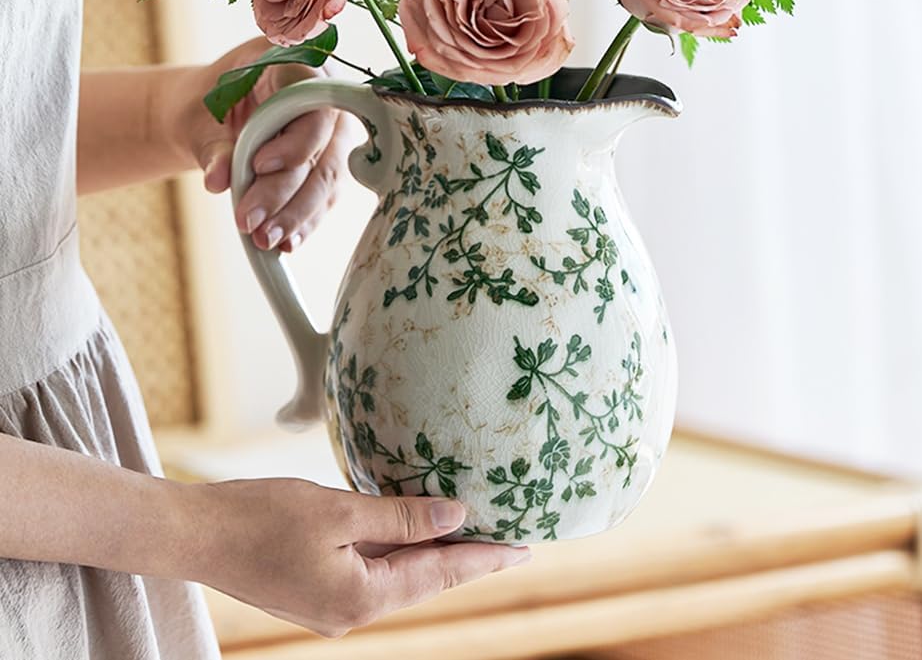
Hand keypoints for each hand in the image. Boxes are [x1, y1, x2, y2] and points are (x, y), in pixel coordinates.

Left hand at [170, 38, 350, 251]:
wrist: (209, 113)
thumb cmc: (206, 104)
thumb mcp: (201, 118)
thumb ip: (214, 147)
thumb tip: (218, 180)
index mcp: (298, 62)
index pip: (312, 104)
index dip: (293, 139)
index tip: (258, 166)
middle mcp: (327, 94)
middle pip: (322, 148)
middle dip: (286, 190)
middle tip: (250, 221)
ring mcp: (334, 130)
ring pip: (327, 177)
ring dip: (297, 214)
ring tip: (264, 240)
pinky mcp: (329, 160)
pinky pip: (325, 194)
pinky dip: (304, 220)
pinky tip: (286, 242)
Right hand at [188, 479, 529, 637]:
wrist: (195, 534)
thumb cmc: (261, 516)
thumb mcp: (339, 511)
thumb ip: (402, 518)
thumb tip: (457, 515)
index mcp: (361, 598)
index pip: (440, 574)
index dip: (485, 558)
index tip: (526, 547)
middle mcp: (351, 611)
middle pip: (424, 580)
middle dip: (468, 559)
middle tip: (511, 539)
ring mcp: (332, 603)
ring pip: (400, 576)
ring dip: (436, 553)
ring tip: (475, 533)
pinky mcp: (317, 588)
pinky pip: (375, 569)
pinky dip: (402, 549)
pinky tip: (417, 531)